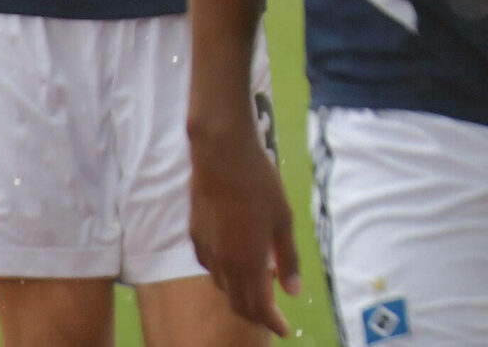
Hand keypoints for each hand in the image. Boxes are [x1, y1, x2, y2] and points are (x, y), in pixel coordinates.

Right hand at [187, 109, 298, 336]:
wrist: (222, 158)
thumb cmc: (261, 186)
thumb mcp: (284, 221)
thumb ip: (288, 259)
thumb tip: (292, 292)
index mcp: (248, 262)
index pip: (257, 306)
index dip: (271, 322)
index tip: (283, 330)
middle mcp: (223, 263)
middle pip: (237, 303)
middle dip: (256, 314)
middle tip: (272, 315)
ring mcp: (205, 251)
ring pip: (223, 286)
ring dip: (241, 293)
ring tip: (262, 283)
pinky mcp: (195, 237)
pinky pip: (212, 267)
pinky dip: (228, 274)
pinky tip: (239, 260)